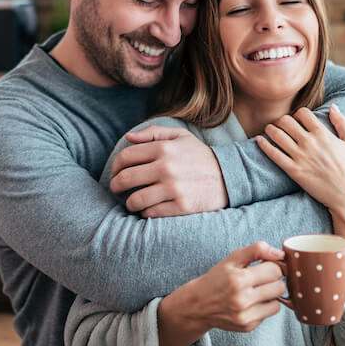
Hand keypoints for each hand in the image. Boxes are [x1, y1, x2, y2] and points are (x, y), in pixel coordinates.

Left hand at [109, 126, 226, 216]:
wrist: (229, 177)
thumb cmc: (200, 156)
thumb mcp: (181, 136)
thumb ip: (154, 132)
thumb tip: (128, 137)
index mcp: (163, 148)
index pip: (125, 157)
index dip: (115, 166)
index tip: (116, 172)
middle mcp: (166, 167)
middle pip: (125, 179)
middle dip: (115, 186)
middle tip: (116, 189)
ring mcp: (173, 188)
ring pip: (135, 199)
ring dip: (129, 203)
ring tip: (132, 202)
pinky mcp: (180, 206)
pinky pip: (150, 213)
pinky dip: (145, 212)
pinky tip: (148, 208)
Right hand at [161, 241, 285, 336]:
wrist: (198, 305)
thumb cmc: (217, 279)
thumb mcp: (232, 259)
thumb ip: (257, 250)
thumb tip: (280, 253)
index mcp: (238, 279)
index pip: (275, 270)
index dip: (271, 266)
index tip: (264, 267)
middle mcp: (242, 300)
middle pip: (280, 287)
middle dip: (273, 280)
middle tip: (261, 279)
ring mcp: (245, 316)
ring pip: (278, 303)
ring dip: (270, 296)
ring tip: (256, 291)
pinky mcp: (247, 326)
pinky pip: (268, 314)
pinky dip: (263, 307)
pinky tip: (250, 303)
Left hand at [255, 106, 344, 216]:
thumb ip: (342, 122)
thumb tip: (333, 106)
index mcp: (323, 134)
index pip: (303, 113)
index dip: (298, 113)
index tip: (298, 119)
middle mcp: (310, 142)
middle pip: (286, 121)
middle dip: (282, 120)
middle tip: (281, 124)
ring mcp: (300, 157)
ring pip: (277, 135)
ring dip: (270, 129)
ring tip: (269, 129)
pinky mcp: (293, 171)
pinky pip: (274, 154)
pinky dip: (264, 145)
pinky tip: (259, 140)